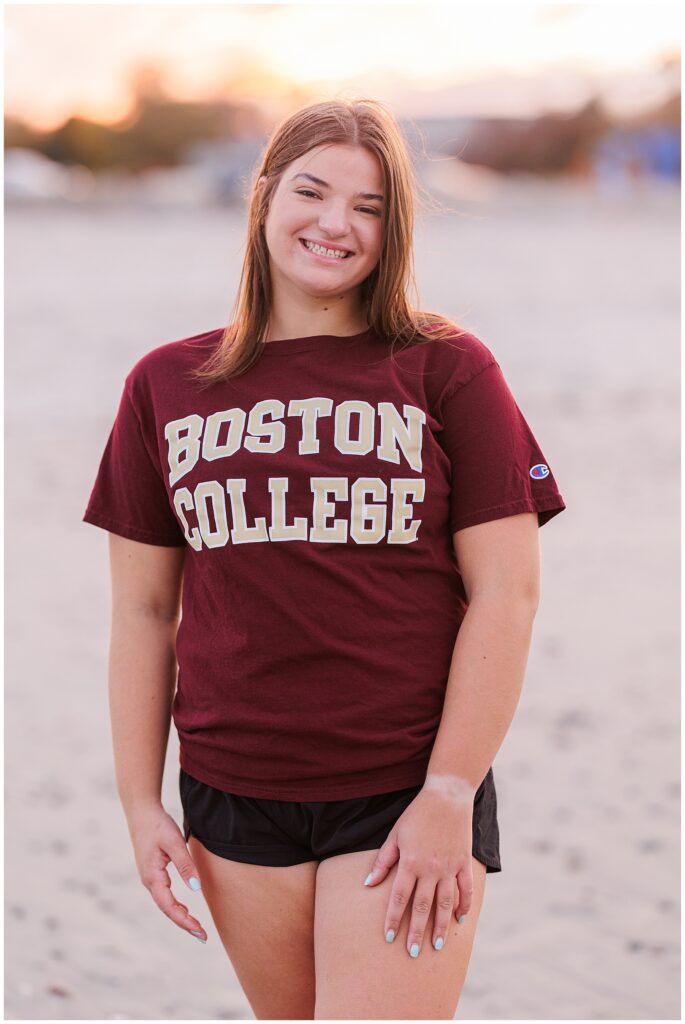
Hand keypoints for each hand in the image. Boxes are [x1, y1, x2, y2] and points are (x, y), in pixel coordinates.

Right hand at [127, 803, 207, 942]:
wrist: (142, 811)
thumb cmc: (158, 825)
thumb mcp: (175, 843)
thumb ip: (185, 865)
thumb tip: (196, 889)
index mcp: (152, 877)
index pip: (169, 907)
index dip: (185, 921)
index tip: (200, 932)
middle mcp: (149, 881)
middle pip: (167, 910)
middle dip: (184, 924)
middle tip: (203, 937)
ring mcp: (149, 877)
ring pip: (166, 904)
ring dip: (181, 916)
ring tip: (197, 928)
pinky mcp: (153, 872)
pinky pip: (164, 896)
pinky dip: (175, 906)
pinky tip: (185, 909)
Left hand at [362, 784, 474, 956]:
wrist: (447, 796)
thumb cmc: (416, 814)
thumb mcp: (395, 834)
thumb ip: (383, 861)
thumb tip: (368, 884)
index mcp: (410, 862)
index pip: (399, 898)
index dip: (393, 919)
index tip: (389, 938)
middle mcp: (430, 869)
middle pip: (422, 907)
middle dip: (417, 932)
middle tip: (413, 953)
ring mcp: (449, 867)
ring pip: (445, 904)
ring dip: (441, 926)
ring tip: (437, 946)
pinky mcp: (463, 862)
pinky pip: (465, 889)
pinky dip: (464, 905)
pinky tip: (460, 920)